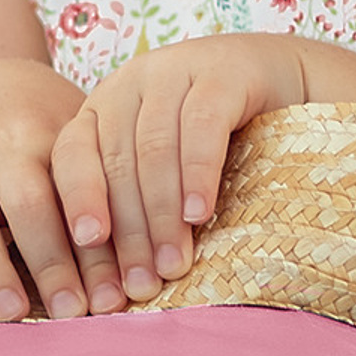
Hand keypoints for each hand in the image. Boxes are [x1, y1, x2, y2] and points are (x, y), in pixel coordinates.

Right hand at [0, 57, 124, 320]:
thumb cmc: (44, 127)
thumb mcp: (75, 137)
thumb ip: (101, 188)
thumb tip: (150, 262)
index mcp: (46, 131)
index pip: (73, 180)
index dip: (91, 224)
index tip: (111, 277)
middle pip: (25, 198)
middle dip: (51, 259)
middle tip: (76, 312)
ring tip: (14, 313)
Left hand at [51, 35, 311, 300]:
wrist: (284, 80)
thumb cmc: (217, 140)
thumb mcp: (163, 166)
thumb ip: (134, 206)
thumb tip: (111, 286)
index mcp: (103, 107)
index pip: (72, 156)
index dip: (77, 202)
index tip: (85, 250)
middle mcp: (129, 82)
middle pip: (115, 161)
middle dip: (127, 230)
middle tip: (139, 285)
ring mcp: (174, 69)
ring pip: (154, 148)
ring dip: (161, 214)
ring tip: (172, 265)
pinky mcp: (222, 71)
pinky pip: (201, 126)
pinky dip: (197, 174)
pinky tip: (199, 214)